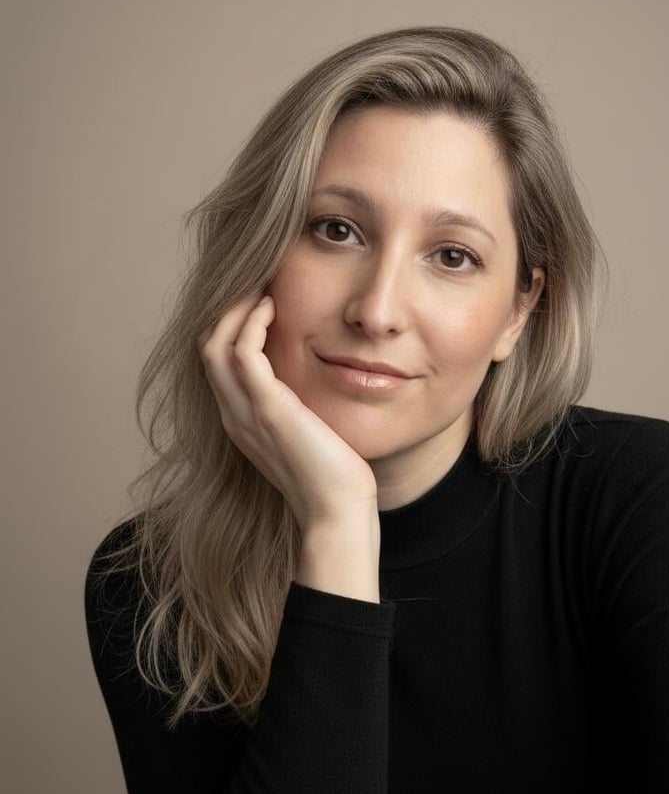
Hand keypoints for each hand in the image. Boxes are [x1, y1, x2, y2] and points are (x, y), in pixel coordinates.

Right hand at [197, 294, 378, 532]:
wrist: (338, 511)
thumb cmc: (332, 474)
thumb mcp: (306, 431)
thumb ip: (296, 406)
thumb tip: (309, 380)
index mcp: (239, 420)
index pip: (216, 361)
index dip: (229, 325)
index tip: (257, 298)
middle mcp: (233, 414)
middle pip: (205, 347)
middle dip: (226, 310)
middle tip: (255, 283)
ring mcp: (245, 412)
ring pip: (214, 345)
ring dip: (234, 309)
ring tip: (260, 287)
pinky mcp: (268, 409)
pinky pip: (243, 353)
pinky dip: (252, 324)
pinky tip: (273, 308)